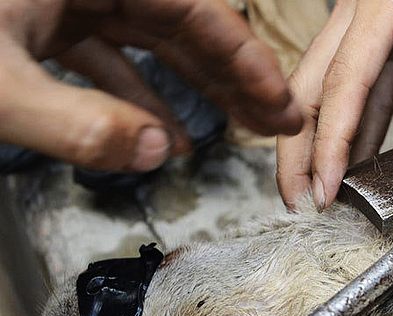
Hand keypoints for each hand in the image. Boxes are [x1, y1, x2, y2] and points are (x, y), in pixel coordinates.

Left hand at [0, 0, 300, 171]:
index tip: (280, 100)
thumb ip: (78, 124)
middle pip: (183, 28)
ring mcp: (63, 2)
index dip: (246, 58)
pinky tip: (159, 135)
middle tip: (276, 120)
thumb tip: (153, 153)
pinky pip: (106, 60)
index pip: (196, 11)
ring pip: (150, 44)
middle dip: (232, 77)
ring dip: (193, 91)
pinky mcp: (43, 24)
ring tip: (236, 132)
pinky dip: (135, 99)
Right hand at [277, 0, 392, 209]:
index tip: (325, 190)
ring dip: (320, 138)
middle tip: (299, 202)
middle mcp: (364, 7)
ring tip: (318, 191)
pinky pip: (362, 81)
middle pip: (313, 84)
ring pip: (328, 84)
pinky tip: (355, 159)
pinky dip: (356, 122)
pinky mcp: (390, 26)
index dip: (332, 142)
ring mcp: (372, 18)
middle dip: (298, 146)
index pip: (346, 83)